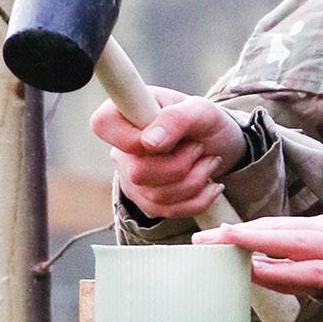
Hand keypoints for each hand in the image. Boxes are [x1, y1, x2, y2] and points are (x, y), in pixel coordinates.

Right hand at [89, 87, 247, 218]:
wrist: (219, 144)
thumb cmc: (204, 120)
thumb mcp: (200, 110)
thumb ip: (175, 119)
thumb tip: (148, 143)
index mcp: (123, 113)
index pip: (103, 126)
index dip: (136, 139)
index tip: (172, 136)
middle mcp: (120, 148)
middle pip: (137, 172)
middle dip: (179, 165)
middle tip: (199, 148)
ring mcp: (130, 178)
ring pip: (155, 195)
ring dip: (194, 181)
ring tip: (208, 161)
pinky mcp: (146, 201)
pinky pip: (167, 211)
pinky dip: (197, 200)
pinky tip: (210, 185)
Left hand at [192, 215, 322, 303]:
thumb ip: (298, 268)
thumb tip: (259, 271)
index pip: (275, 227)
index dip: (242, 231)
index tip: (211, 236)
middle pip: (276, 228)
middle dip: (238, 234)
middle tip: (202, 241)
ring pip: (291, 242)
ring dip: (255, 242)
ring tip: (223, 245)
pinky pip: (313, 270)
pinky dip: (286, 270)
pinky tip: (262, 271)